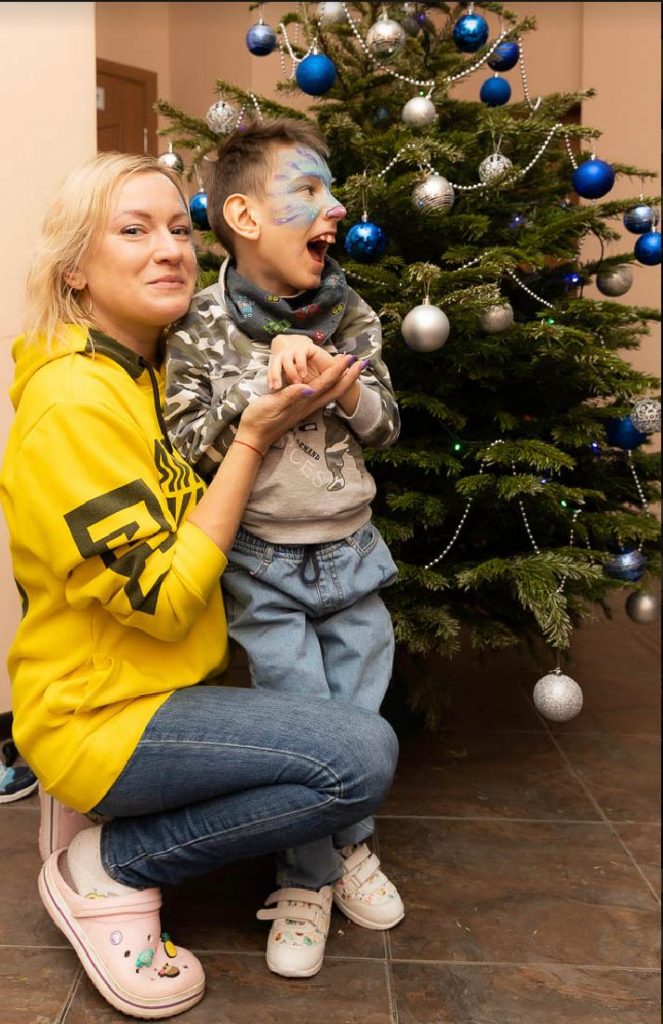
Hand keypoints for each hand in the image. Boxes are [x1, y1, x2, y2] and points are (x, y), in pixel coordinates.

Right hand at [237, 354, 362, 450]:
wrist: (253, 437)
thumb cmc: (260, 420)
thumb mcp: (272, 405)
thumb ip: (290, 396)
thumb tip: (309, 388)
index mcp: (304, 400)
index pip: (326, 382)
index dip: (339, 370)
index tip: (351, 358)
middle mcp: (309, 404)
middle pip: (335, 389)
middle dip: (350, 376)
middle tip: (363, 362)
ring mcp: (305, 407)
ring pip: (330, 393)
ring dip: (343, 380)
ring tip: (352, 370)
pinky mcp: (300, 408)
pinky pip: (321, 396)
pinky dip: (330, 386)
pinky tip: (331, 383)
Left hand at [268, 334, 334, 389]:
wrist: (335, 380)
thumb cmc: (316, 384)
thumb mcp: (297, 389)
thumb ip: (287, 388)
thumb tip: (272, 388)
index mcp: (286, 364)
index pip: (273, 366)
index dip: (271, 376)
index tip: (272, 387)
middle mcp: (291, 355)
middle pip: (276, 360)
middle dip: (274, 373)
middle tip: (276, 386)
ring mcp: (300, 350)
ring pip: (286, 357)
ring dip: (289, 371)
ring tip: (296, 383)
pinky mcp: (310, 348)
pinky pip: (300, 353)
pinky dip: (300, 365)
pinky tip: (303, 375)